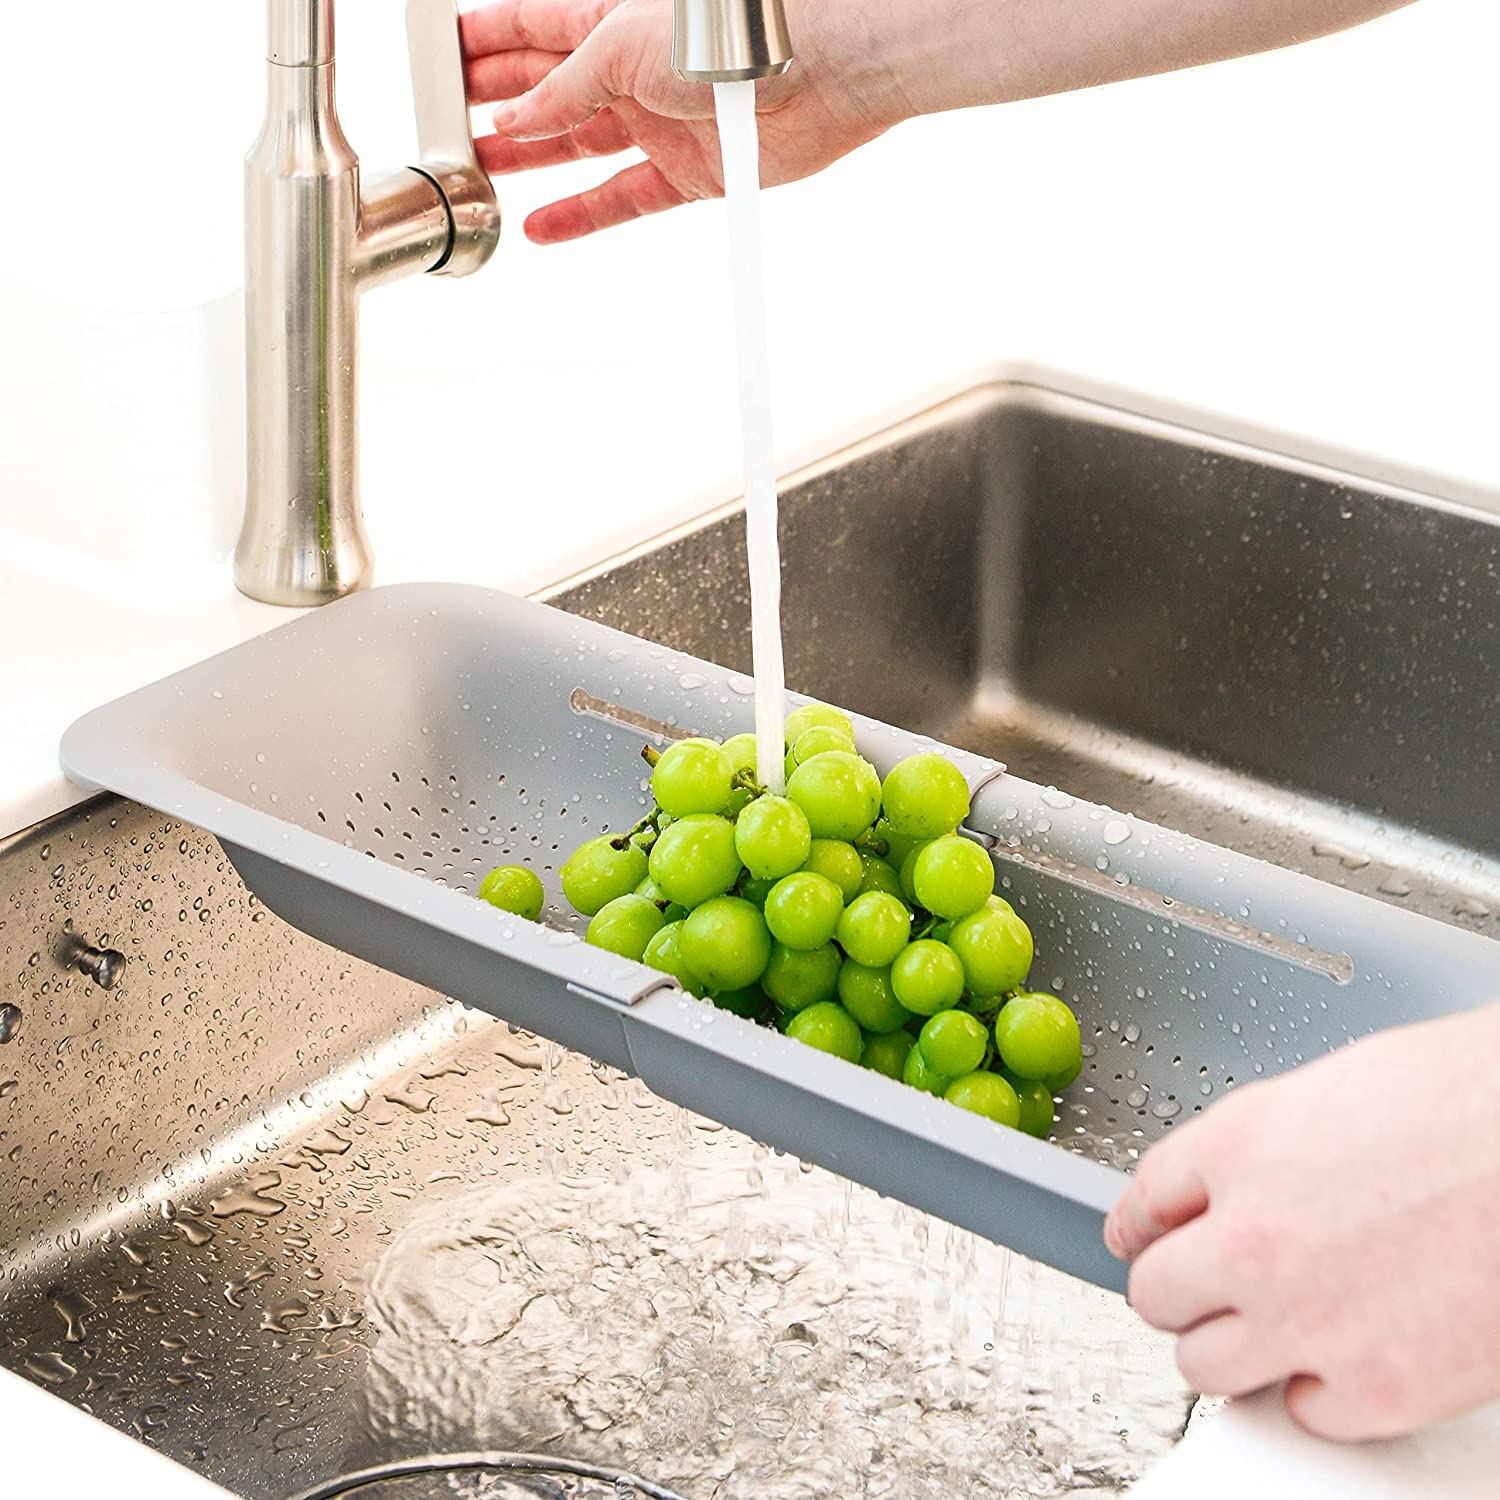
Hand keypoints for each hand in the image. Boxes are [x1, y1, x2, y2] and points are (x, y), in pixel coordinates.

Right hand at [460, 0, 905, 242]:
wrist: (814, 76)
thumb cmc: (724, 37)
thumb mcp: (617, 47)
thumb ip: (560, 87)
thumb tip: (513, 118)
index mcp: (609, 20)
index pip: (531, 30)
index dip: (485, 44)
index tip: (443, 59)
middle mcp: (632, 72)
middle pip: (548, 89)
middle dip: (497, 101)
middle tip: (448, 120)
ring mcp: (658, 124)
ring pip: (578, 145)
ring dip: (529, 159)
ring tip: (480, 172)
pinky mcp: (688, 173)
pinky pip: (622, 199)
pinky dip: (581, 217)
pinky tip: (541, 228)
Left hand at [1105, 1005, 1499, 1439]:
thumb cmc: (1470, 1100)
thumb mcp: (1327, 1092)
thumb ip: (1260, 1149)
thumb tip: (1227, 1184)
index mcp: (1238, 1149)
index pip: (1142, 1202)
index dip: (1142, 1223)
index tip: (1142, 1237)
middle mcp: (1254, 1238)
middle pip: (1154, 1291)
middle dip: (1178, 1287)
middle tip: (1205, 1286)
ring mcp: (1308, 1320)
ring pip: (1204, 1365)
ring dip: (1229, 1346)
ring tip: (1269, 1327)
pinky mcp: (1376, 1390)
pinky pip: (1301, 1414)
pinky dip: (1318, 1392)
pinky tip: (1345, 1356)